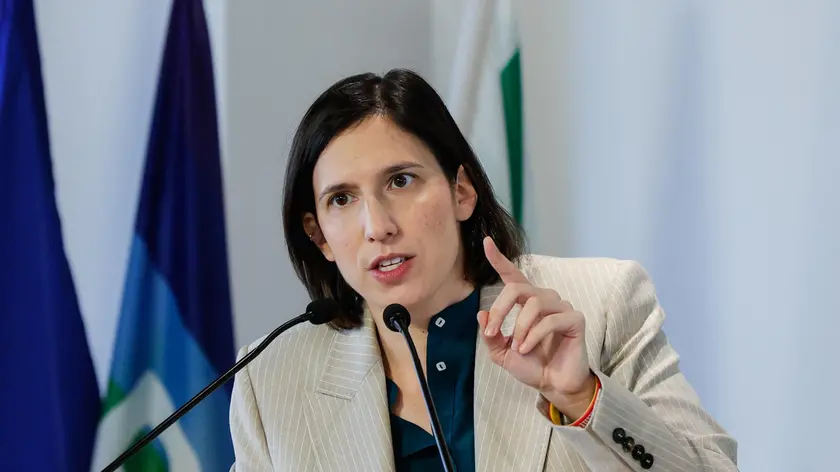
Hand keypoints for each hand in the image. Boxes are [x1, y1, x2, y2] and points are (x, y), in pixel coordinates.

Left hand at [478, 237, 596, 419]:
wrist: (553, 385)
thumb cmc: (531, 365)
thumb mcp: (501, 352)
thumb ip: (491, 334)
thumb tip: (481, 313)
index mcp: (525, 302)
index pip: (512, 276)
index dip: (499, 259)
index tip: (486, 242)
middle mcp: (543, 299)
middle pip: (518, 289)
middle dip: (500, 310)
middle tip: (493, 332)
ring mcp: (561, 307)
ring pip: (534, 302)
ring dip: (520, 326)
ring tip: (517, 347)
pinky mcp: (574, 319)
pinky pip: (551, 320)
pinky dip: (534, 335)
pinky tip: (527, 348)